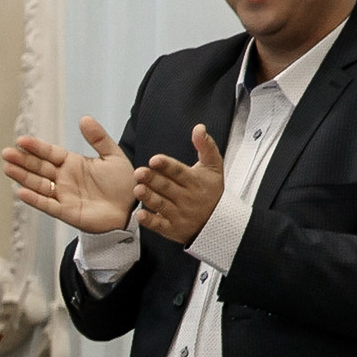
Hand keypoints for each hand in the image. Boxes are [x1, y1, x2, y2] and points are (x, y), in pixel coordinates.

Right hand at [1, 116, 136, 233]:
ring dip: (23, 177)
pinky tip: (21, 191)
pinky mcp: (66, 212)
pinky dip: (34, 199)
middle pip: (39, 168)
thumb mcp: (113, 156)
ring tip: (8, 168)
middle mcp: (64, 178)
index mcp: (72, 163)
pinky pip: (47, 204)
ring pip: (38, 185)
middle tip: (6, 153)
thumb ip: (98, 138)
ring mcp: (63, 195)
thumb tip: (84, 118)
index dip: (36, 147)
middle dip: (22, 161)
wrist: (131, 208)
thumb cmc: (122, 183)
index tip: (21, 140)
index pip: (49, 153)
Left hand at [134, 124, 226, 244]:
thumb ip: (206, 146)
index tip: (155, 159)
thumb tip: (199, 127)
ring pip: (162, 205)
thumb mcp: (213, 166)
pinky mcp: (172, 228)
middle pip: (167, 187)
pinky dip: (150, 221)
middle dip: (153, 179)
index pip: (179, 171)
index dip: (167, 165)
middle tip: (139, 172)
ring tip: (138, 189)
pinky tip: (140, 214)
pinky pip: (160, 225)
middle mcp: (187, 197)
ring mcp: (179, 214)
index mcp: (195, 180)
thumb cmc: (211, 190)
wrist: (218, 221)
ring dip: (149, 198)